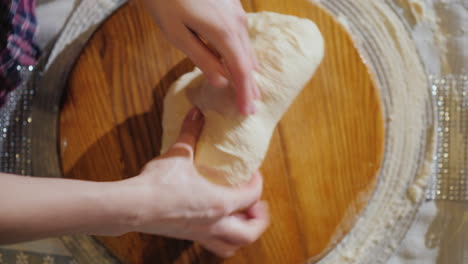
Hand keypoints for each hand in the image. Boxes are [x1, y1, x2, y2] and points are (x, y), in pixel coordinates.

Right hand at [122, 108, 268, 256]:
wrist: (132, 207)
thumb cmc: (158, 184)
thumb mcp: (179, 154)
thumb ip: (191, 131)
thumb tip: (197, 112)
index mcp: (220, 203)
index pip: (251, 196)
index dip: (257, 183)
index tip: (253, 174)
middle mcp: (214, 223)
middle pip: (249, 232)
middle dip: (258, 220)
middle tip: (256, 206)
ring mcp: (200, 232)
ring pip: (231, 245)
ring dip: (241, 234)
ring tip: (240, 219)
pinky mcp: (186, 235)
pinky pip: (211, 244)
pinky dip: (220, 237)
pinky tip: (213, 222)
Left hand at [143, 0, 259, 114]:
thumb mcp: (177, 33)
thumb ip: (202, 58)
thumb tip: (221, 82)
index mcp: (224, 32)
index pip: (241, 71)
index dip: (245, 93)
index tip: (247, 112)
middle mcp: (237, 22)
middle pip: (248, 60)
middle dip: (249, 85)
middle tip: (250, 107)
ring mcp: (237, 11)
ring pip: (246, 47)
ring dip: (245, 70)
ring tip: (245, 89)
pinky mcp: (232, 4)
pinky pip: (240, 35)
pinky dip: (240, 53)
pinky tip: (235, 61)